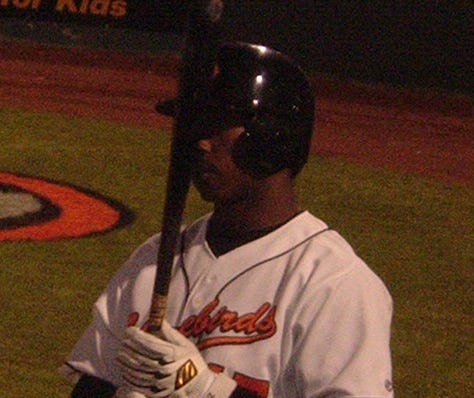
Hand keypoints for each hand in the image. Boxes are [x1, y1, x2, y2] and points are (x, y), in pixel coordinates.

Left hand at [117, 320, 235, 396]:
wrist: (201, 387)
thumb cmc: (193, 362)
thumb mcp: (185, 344)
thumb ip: (170, 333)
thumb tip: (159, 320)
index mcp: (173, 355)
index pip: (150, 344)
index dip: (137, 336)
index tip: (129, 330)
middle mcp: (166, 369)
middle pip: (142, 358)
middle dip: (129, 350)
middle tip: (123, 342)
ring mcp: (161, 383)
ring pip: (138, 373)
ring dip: (126, 364)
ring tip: (120, 356)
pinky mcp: (158, 394)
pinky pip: (140, 386)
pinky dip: (130, 379)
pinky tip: (125, 372)